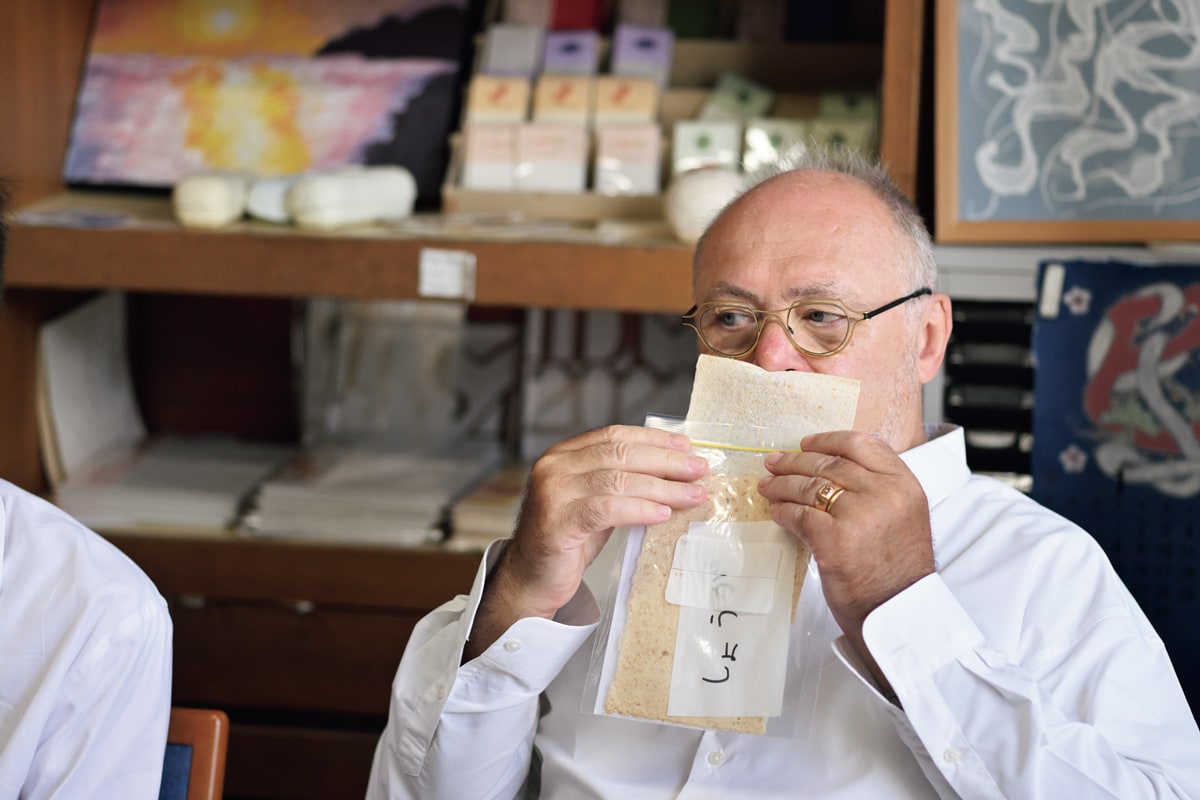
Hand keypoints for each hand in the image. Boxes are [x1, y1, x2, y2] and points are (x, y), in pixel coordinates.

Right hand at [466, 425, 708, 659]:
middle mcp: (554, 467)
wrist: (532, 580)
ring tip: (691, 494)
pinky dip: (640, 509)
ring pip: (617, 480)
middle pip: (619, 455)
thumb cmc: (568, 540)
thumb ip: (622, 482)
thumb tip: (674, 472)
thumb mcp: (596, 501)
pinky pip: (607, 509)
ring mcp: (553, 493)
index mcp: (563, 455)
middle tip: (698, 469)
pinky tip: (663, 514)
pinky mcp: (557, 522)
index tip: (686, 447)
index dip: (652, 439)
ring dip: (661, 487)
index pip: (613, 436)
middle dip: (665, 462)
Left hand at [757, 431, 933, 664]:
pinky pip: (798, 515)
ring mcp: (859, 515)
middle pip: (829, 464)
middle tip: (774, 463)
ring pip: (809, 487)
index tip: (805, 443)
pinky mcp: (834, 539)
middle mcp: (884, 494)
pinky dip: (782, 511)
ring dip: (782, 485)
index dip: (828, 441)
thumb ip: (878, 488)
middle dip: (795, 462)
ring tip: (767, 486)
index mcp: (904, 484)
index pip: (862, 444)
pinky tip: (776, 512)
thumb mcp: (904, 516)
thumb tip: (833, 467)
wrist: (898, 612)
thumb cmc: (897, 569)